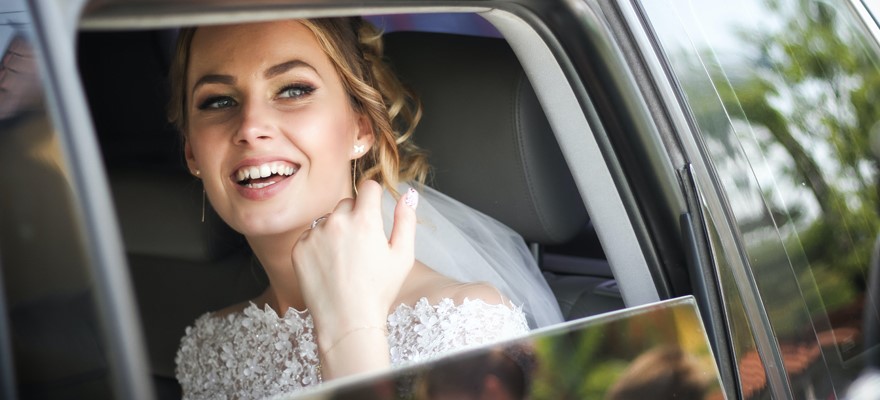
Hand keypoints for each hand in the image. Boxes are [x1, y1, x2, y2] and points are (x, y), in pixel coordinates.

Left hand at [291, 180, 418, 339]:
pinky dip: (318, 246)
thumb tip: (408, 195)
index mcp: (365, 220)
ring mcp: (314, 234)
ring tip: (344, 260)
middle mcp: (337, 222)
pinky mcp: (299, 249)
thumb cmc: (378, 291)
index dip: (374, 197)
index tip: (374, 210)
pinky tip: (329, 267)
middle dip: (355, 216)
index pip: (368, 187)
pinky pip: (310, 235)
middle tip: (361, 246)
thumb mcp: (403, 256)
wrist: (347, 322)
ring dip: (336, 230)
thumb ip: (406, 220)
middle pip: (347, 202)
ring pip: (327, 219)